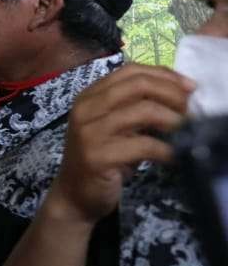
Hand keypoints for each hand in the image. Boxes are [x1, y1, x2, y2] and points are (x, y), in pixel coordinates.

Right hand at [48, 65, 192, 225]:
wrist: (75, 194)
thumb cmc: (102, 159)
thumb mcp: (117, 126)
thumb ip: (137, 107)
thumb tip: (182, 95)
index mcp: (89, 95)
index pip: (130, 70)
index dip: (165, 75)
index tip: (190, 88)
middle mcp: (85, 108)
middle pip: (138, 85)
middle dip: (172, 94)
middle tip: (191, 110)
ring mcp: (88, 132)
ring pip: (142, 111)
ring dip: (174, 120)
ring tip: (187, 131)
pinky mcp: (97, 156)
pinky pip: (143, 146)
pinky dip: (166, 149)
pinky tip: (175, 155)